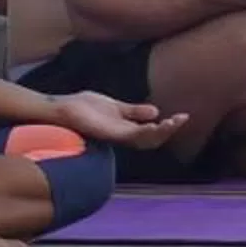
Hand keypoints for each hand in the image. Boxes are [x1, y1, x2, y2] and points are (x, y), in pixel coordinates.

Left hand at [52, 90, 186, 150]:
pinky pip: (131, 136)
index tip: (183, 116)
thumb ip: (134, 111)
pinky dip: (145, 131)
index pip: (152, 133)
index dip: (168, 127)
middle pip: (152, 139)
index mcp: (126, 130)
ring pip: (145, 140)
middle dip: (169, 130)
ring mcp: (116, 136)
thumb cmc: (83, 108)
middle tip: (183, 118)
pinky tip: (156, 124)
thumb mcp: (115, 107)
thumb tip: (155, 111)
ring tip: (173, 122)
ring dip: (161, 132)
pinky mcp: (109, 134)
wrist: (62, 108)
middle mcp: (123, 136)